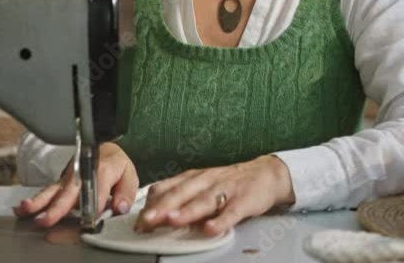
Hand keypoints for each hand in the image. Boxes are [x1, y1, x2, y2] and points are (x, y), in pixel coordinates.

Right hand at [12, 142, 138, 227]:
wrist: (104, 149)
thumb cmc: (116, 164)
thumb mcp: (129, 174)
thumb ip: (126, 192)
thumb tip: (120, 207)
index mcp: (103, 169)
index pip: (96, 190)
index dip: (93, 206)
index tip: (89, 221)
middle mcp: (82, 172)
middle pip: (69, 191)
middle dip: (57, 206)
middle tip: (46, 219)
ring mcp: (69, 177)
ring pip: (53, 190)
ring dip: (39, 201)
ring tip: (26, 210)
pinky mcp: (61, 182)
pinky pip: (47, 191)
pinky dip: (34, 200)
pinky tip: (22, 208)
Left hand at [133, 155, 293, 236]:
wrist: (265, 174)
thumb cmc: (229, 182)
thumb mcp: (201, 184)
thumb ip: (180, 196)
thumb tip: (154, 212)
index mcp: (193, 178)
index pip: (167, 188)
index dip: (151, 204)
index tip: (137, 219)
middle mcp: (206, 182)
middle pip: (181, 194)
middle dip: (162, 208)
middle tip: (146, 221)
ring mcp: (225, 190)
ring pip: (203, 201)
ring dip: (187, 211)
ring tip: (172, 220)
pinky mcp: (244, 201)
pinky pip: (231, 212)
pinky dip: (220, 221)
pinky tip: (210, 229)